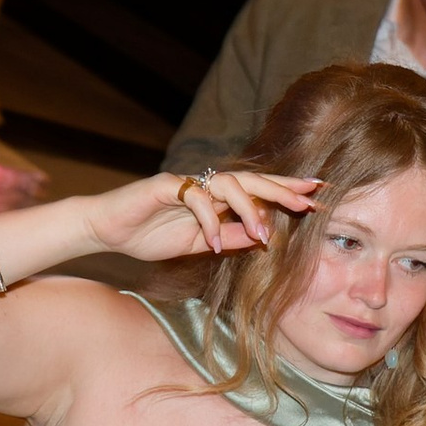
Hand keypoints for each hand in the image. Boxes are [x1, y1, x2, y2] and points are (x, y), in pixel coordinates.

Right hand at [89, 167, 317, 262]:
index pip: (257, 191)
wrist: (108, 231)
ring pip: (227, 185)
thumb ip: (230, 239)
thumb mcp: (199, 245)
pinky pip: (194, 199)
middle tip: (310, 199)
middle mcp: (205, 186)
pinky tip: (215, 242)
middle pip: (250, 180)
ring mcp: (185, 183)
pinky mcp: (164, 186)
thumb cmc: (150, 235)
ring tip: (263, 233)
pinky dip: (208, 221)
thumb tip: (263, 239)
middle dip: (282, 188)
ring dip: (248, 208)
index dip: (286, 193)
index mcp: (216, 199)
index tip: (317, 199)